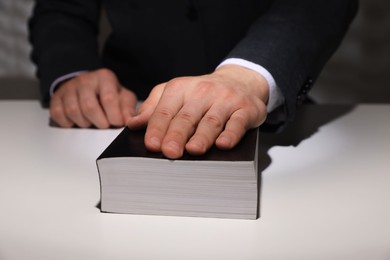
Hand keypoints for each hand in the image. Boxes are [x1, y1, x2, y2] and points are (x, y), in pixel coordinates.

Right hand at [50, 69, 137, 127]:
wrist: (88, 86)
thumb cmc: (109, 94)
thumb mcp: (123, 97)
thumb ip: (128, 109)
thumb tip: (129, 122)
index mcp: (105, 77)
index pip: (108, 99)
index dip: (114, 116)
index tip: (117, 123)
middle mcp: (85, 80)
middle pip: (89, 107)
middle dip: (99, 122)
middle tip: (104, 125)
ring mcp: (69, 88)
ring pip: (73, 112)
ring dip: (85, 123)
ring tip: (92, 122)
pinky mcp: (56, 98)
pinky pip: (59, 115)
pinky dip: (69, 123)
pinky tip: (77, 121)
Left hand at [127, 65, 268, 158]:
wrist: (240, 81)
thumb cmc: (202, 93)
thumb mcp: (175, 92)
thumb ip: (154, 106)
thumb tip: (133, 123)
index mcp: (181, 88)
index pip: (166, 110)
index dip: (157, 127)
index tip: (151, 144)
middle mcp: (203, 92)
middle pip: (187, 117)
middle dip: (177, 134)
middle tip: (169, 152)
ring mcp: (226, 100)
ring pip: (211, 120)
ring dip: (202, 136)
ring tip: (194, 150)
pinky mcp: (246, 109)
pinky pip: (238, 122)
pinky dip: (231, 134)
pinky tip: (223, 144)